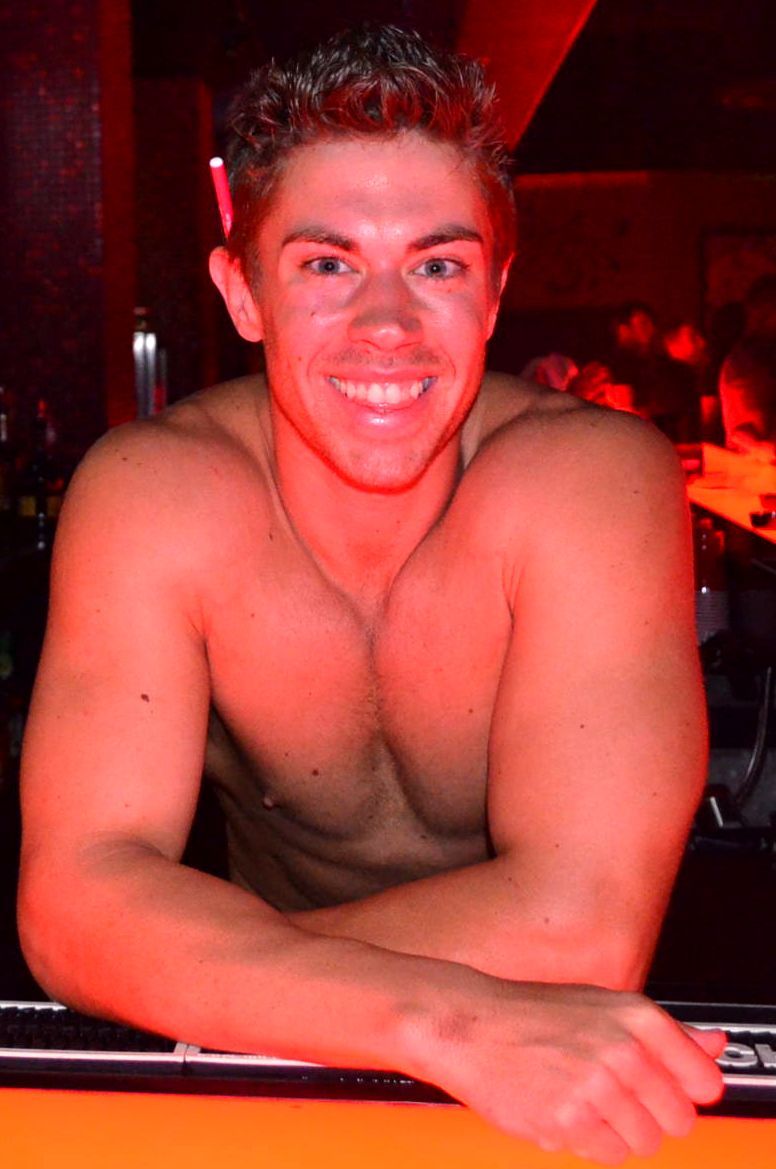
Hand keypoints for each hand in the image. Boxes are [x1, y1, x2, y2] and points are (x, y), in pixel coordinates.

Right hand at [406, 980, 724, 1164]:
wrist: (467, 1024)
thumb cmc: (533, 1014)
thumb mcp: (604, 1005)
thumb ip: (666, 1032)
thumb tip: (713, 1046)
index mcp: (637, 1016)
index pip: (704, 1080)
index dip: (688, 1091)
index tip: (671, 1090)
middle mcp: (622, 1049)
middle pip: (679, 1119)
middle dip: (652, 1115)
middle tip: (618, 1097)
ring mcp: (595, 1087)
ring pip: (645, 1142)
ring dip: (620, 1132)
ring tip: (586, 1102)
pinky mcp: (568, 1121)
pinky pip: (607, 1154)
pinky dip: (591, 1142)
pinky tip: (566, 1111)